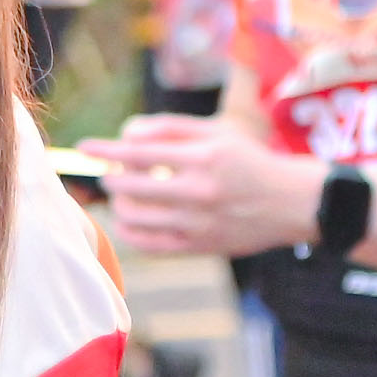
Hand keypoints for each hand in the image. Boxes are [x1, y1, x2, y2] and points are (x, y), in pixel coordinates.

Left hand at [84, 115, 327, 259]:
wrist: (291, 204)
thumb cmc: (249, 161)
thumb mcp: (218, 132)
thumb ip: (170, 129)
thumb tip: (126, 134)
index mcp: (204, 157)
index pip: (139, 153)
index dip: (106, 150)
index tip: (84, 147)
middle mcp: (200, 191)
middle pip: (131, 186)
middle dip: (112, 177)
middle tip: (112, 172)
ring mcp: (199, 223)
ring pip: (135, 217)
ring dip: (118, 204)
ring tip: (122, 195)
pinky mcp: (200, 247)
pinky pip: (149, 245)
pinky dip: (130, 232)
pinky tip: (129, 220)